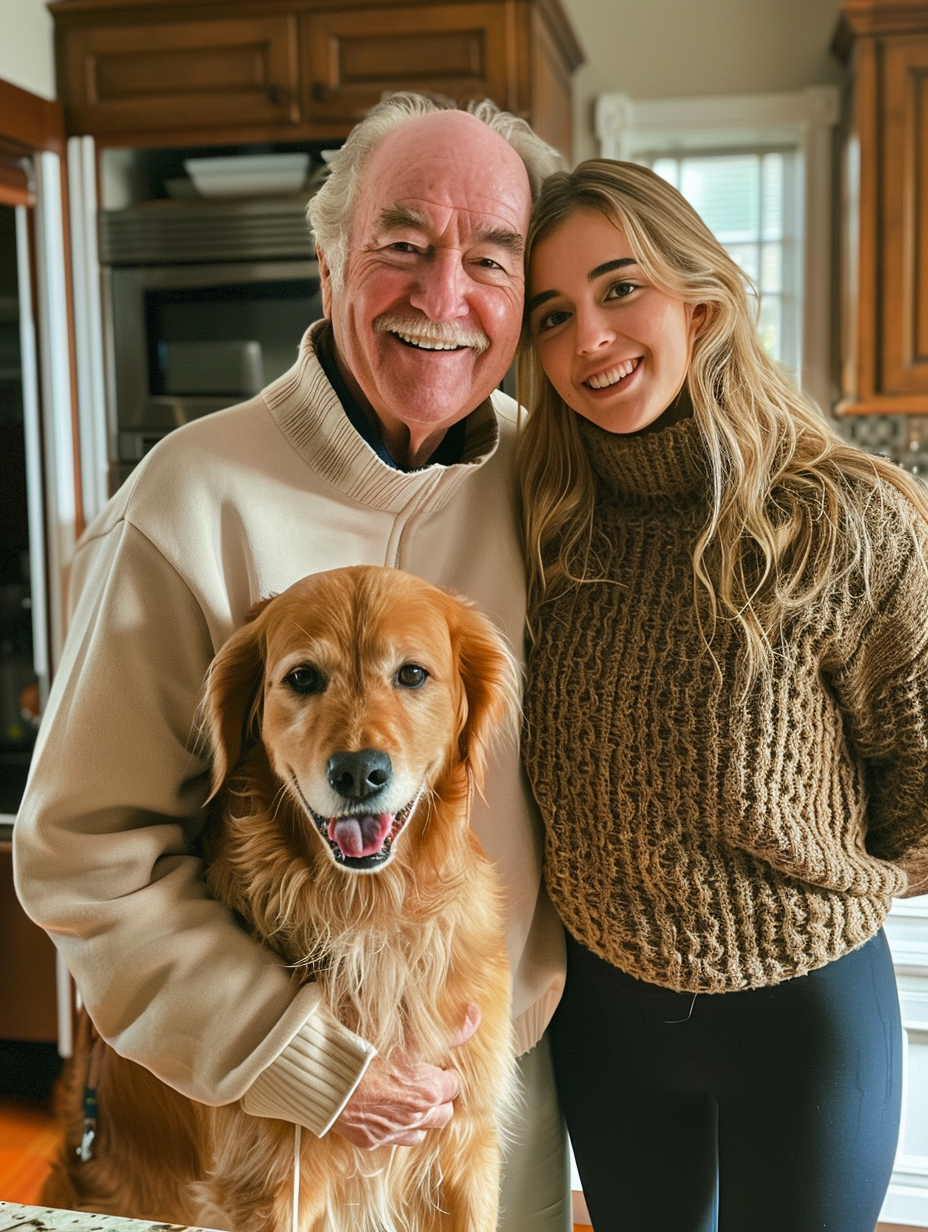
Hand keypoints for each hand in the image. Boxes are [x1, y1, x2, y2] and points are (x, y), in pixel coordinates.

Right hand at [331, 1004, 479, 1148]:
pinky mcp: (373, 1140)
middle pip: (444, 1112)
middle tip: (427, 1081)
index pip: (455, 1085)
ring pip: (423, 1130)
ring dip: (422, 1116)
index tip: (438, 1065)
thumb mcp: (412, 1037)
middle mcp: (417, 1117)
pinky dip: (398, 1128)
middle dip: (440, 1098)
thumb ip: (450, 1031)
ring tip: (410, 1098)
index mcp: (431, 1092)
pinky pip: (396, 1139)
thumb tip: (475, 1015)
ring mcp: (395, 1132)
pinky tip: (390, 1112)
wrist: (330, 1077)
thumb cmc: (369, 1053)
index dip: (447, 1073)